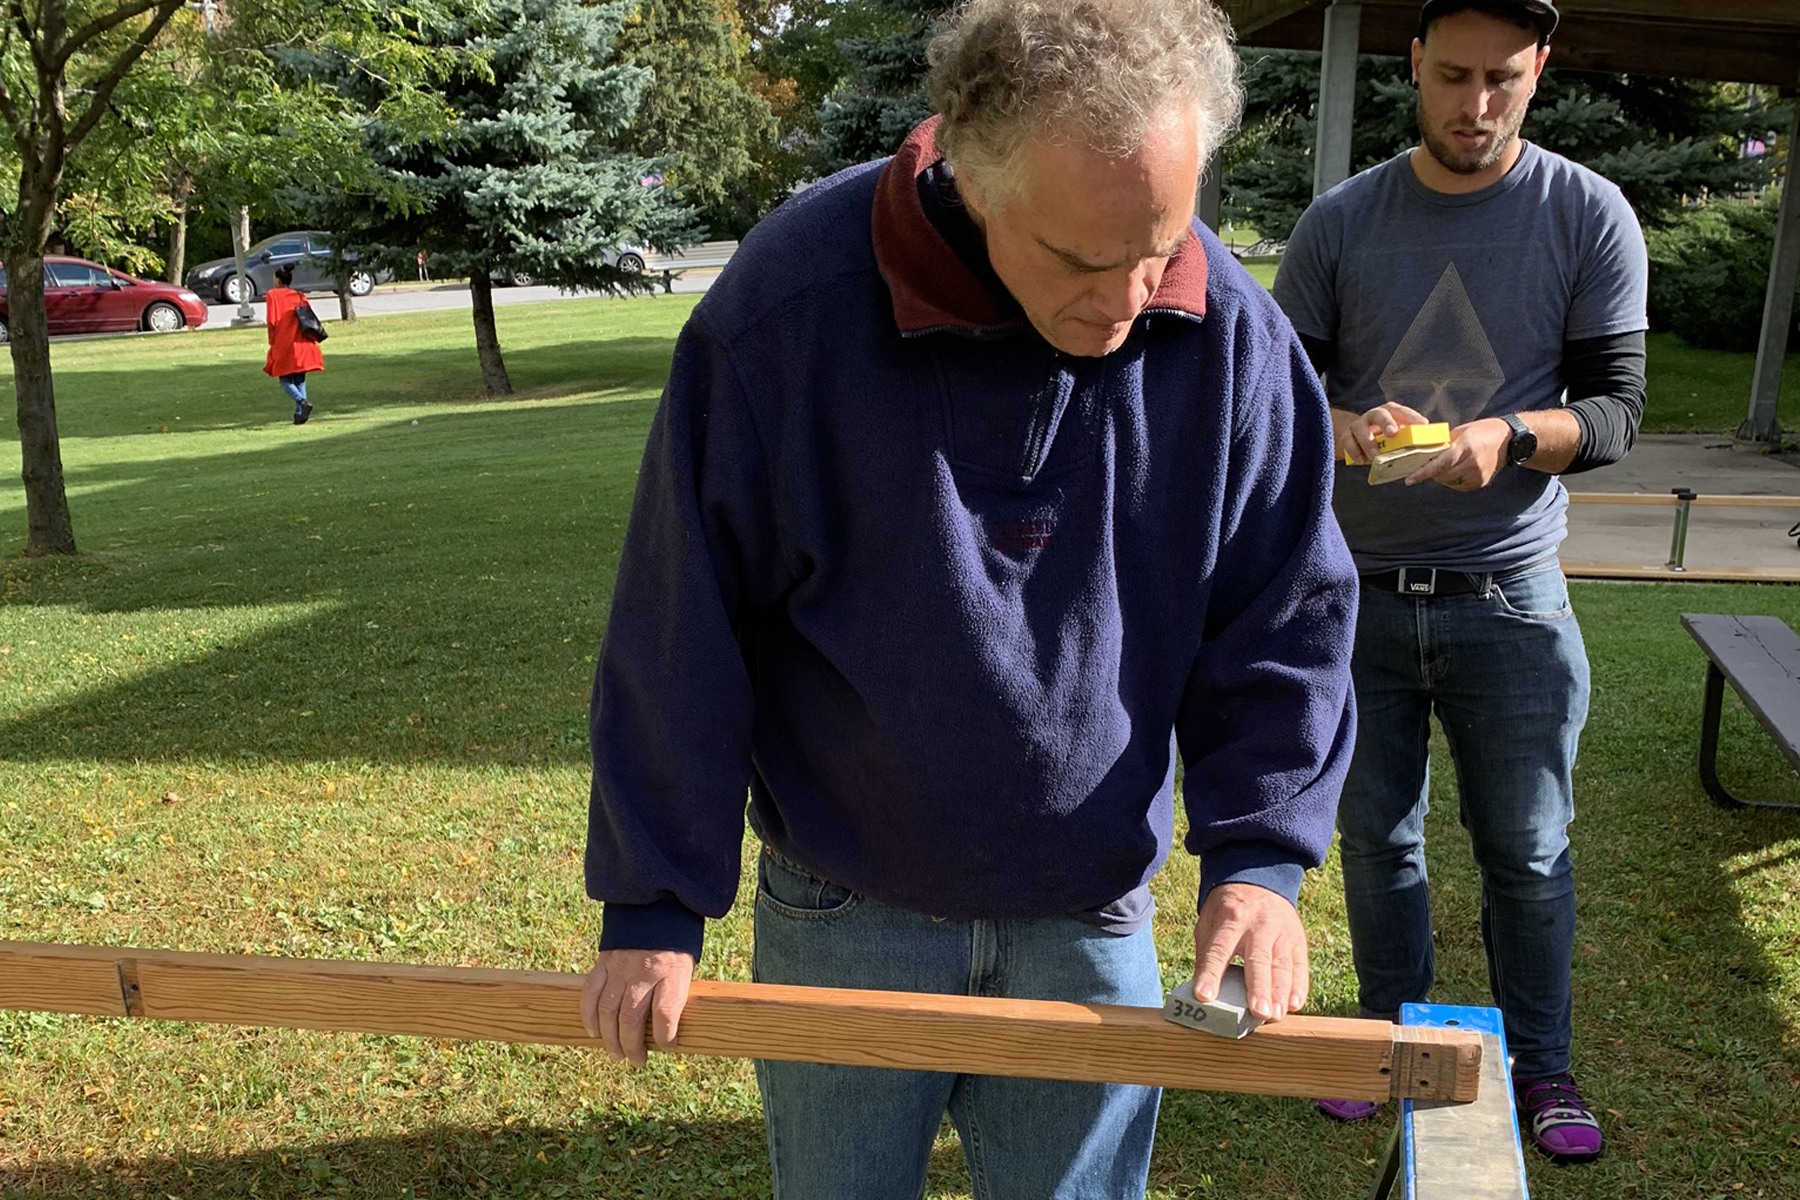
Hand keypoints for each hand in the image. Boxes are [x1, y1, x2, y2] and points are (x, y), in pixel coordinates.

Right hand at [580, 948, 695, 1067]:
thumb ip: (676, 995)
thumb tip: (668, 1031)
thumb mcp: (686, 968)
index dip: (665, 1037)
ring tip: (616, 1054)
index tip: (667, 1047)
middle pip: (631, 1020)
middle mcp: (643, 972)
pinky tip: (594, 1031)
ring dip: (610, 1039)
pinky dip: (589, 1016)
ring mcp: (620, 968)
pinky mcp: (603, 963)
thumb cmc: (675, 945)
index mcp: (671, 973)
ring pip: (608, 1012)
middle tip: (636, 1061)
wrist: (656, 907)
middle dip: (632, 1047)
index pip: (665, 1014)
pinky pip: (590, 993)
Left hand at [1191, 882, 1309, 1021]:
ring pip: (1282, 966)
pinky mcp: (1297, 940)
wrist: (1257, 882)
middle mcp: (1259, 925)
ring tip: (1275, 1015)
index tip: (1204, 996)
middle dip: (1258, 988)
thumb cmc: (1227, 911)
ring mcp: (1281, 933)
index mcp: (1230, 919)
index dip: (1210, 974)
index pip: (1218, 951)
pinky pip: (1300, 966)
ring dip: (1280, 993)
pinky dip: (1299, 986)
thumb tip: (1201, 994)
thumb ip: (1205, 956)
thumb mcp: (1208, 924)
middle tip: (1258, 1013)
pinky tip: (1294, 1004)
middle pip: (1258, 960)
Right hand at [1334, 403, 1428, 466]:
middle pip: (1379, 414)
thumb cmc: (1385, 439)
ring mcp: (1358, 425)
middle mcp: (1373, 415)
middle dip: (1386, 423)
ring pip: (1360, 429)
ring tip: (1375, 456)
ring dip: (1368, 442)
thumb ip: (1413, 439)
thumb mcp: (1400, 436)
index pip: (1401, 411)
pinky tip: (1362, 461)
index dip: (1412, 417)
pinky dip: (1354, 452)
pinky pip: (1347, 442)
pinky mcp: (1346, 437)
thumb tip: (1436, 446)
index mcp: (1390, 412)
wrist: (1358, 439)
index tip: (1423, 425)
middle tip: (1393, 434)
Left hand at [1404, 416, 1509, 490]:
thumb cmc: (1481, 431)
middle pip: (1442, 475)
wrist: (1509, 440)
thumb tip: (1424, 454)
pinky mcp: (1480, 483)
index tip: (1409, 479)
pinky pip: (1458, 486)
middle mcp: (1473, 463)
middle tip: (1425, 465)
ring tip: (1445, 464)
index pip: (1441, 463)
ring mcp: (1478, 475)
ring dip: (1441, 476)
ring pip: (1448, 482)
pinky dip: (1452, 479)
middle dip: (1431, 472)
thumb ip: (1444, 444)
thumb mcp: (1461, 432)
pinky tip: (1456, 469)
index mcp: (1467, 446)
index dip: (1424, 472)